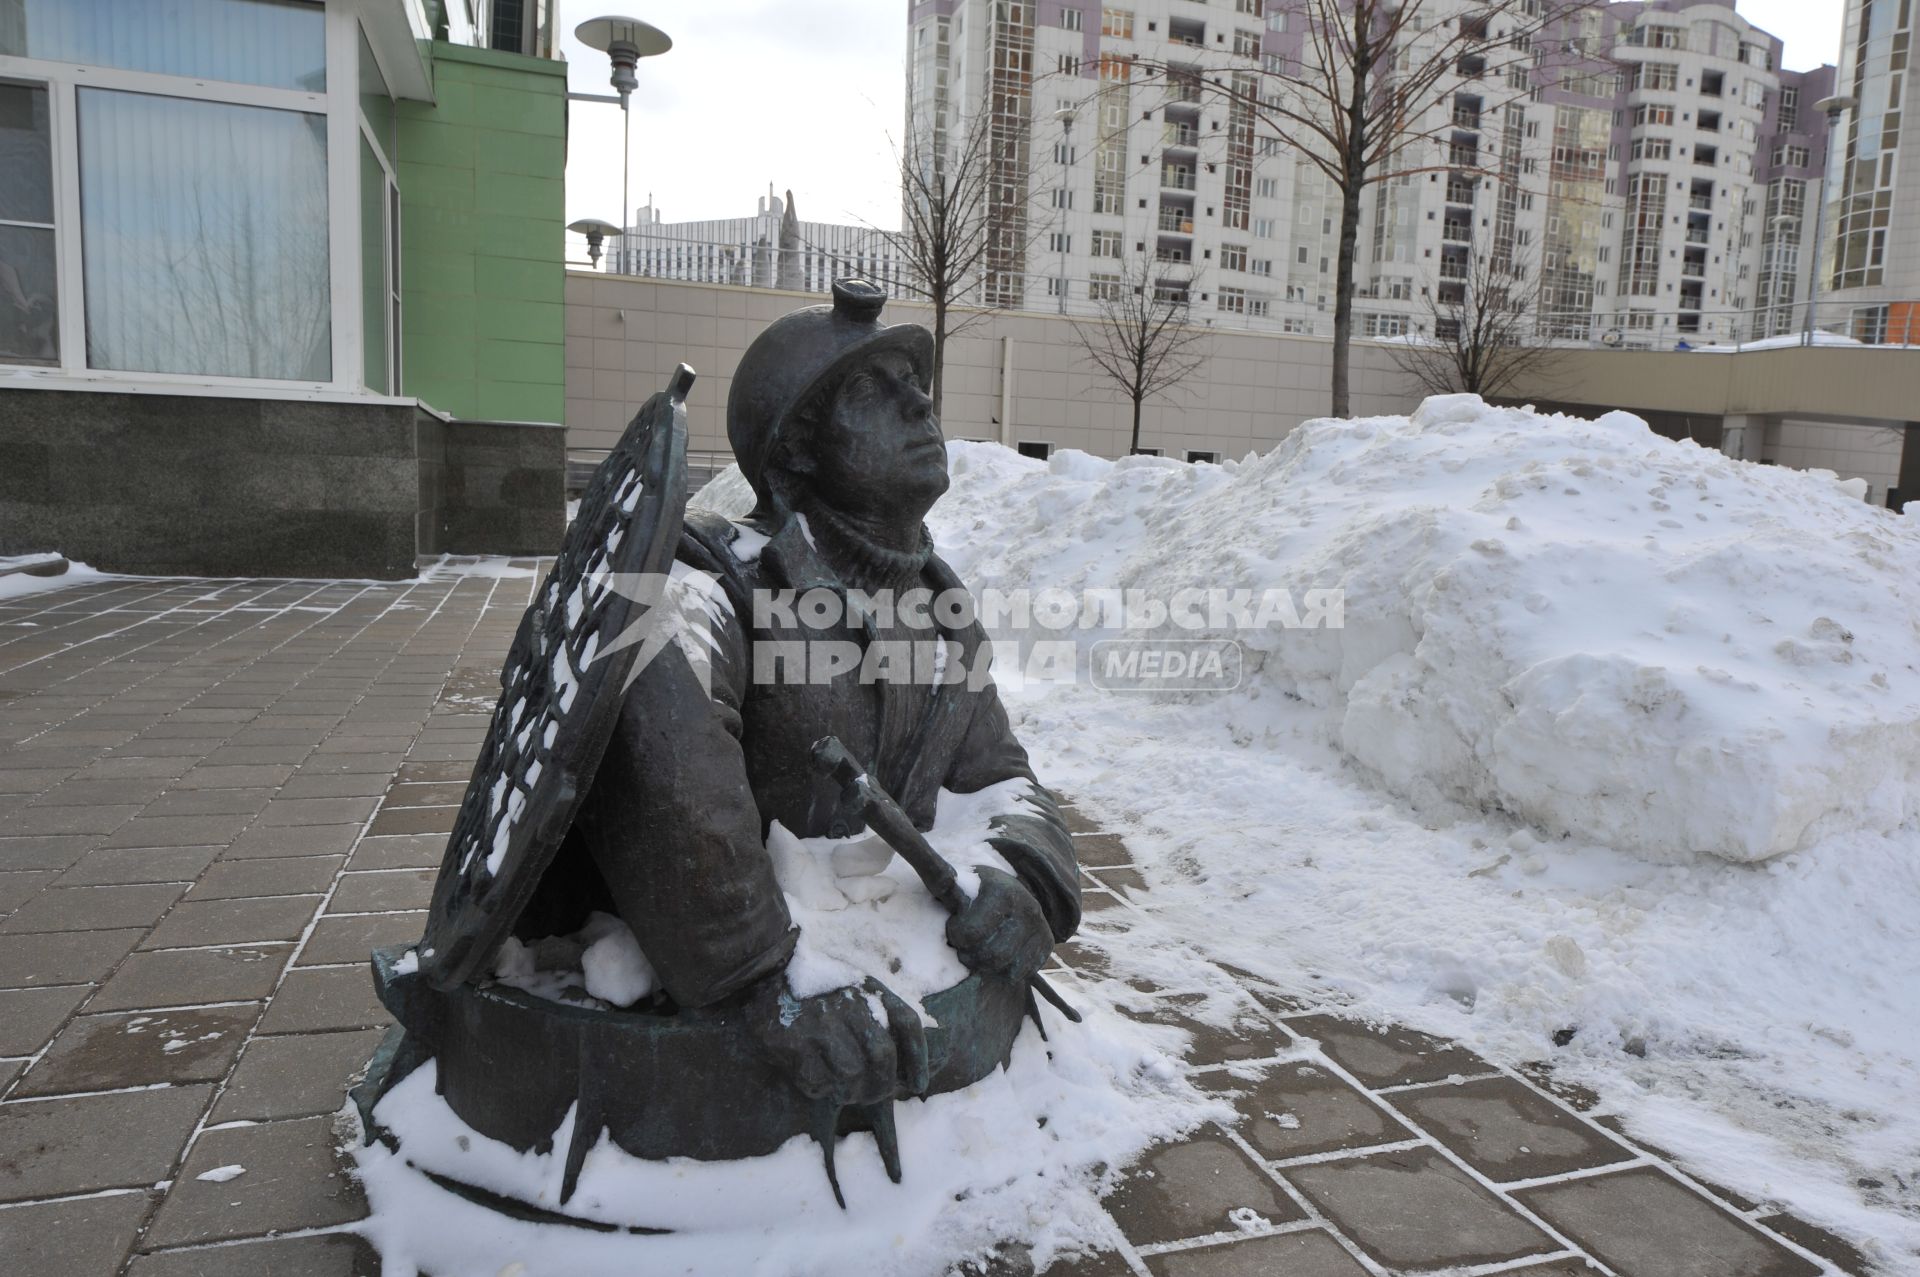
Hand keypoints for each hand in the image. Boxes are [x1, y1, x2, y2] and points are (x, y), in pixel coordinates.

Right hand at [747, 975, 929, 1106]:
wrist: (766, 973)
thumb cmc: (818, 989)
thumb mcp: (855, 988)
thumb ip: (882, 1016)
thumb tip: (905, 1070)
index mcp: (868, 989)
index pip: (906, 1022)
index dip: (918, 1058)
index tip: (918, 1085)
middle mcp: (847, 1004)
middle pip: (882, 1056)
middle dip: (882, 1086)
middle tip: (873, 1095)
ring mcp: (819, 1023)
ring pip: (850, 1075)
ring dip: (850, 1092)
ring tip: (843, 1088)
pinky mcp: (792, 1041)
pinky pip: (817, 1082)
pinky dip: (820, 1088)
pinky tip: (815, 1076)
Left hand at [946, 867, 1051, 984]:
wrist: (1008, 888)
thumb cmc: (973, 889)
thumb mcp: (959, 881)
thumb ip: (941, 880)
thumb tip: (913, 855)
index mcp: (1002, 891)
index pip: (970, 933)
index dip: (957, 934)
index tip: (954, 925)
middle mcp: (1027, 908)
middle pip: (990, 956)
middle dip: (970, 953)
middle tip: (965, 942)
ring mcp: (1040, 927)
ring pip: (1004, 967)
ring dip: (985, 964)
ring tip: (979, 949)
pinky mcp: (1046, 944)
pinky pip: (1019, 973)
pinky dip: (1003, 972)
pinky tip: (997, 956)